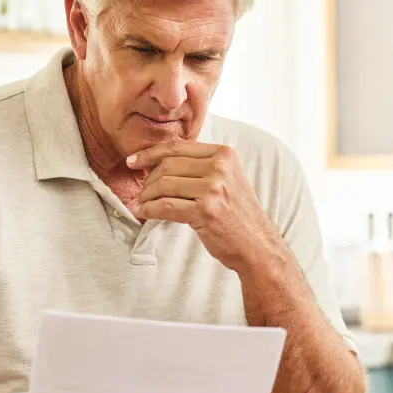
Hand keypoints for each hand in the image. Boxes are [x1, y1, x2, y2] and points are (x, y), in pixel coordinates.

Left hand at [128, 140, 287, 272]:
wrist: (257, 245)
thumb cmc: (239, 215)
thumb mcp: (228, 180)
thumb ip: (203, 166)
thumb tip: (162, 161)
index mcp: (224, 154)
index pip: (178, 147)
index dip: (151, 153)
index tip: (134, 161)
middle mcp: (220, 167)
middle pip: (168, 165)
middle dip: (148, 180)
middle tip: (141, 193)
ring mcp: (214, 189)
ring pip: (164, 185)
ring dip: (147, 196)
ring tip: (143, 205)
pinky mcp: (206, 211)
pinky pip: (166, 206)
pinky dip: (150, 210)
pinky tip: (145, 213)